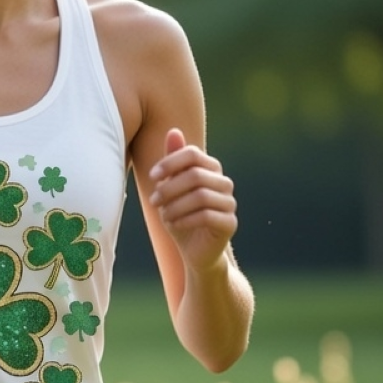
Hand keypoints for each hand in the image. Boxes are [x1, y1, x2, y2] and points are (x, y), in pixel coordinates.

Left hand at [147, 127, 237, 272]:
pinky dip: (185, 219)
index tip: (152, 176)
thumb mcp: (171, 189)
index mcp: (211, 170)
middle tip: (153, 201)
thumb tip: (173, 131)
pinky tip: (174, 225)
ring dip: (176, 206)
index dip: (170, 162)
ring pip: (201, 196)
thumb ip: (173, 163)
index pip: (193, 154)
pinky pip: (207, 216)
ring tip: (163, 215)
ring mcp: (230, 203)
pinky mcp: (230, 224)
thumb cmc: (181, 216)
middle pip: (196, 175)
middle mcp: (225, 183)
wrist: (194, 251)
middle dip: (170, 187)